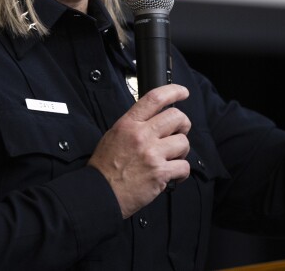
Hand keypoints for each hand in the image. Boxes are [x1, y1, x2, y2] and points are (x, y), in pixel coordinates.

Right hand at [87, 84, 190, 217]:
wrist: (100, 192)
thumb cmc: (105, 167)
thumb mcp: (114, 135)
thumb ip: (134, 125)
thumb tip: (154, 119)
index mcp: (129, 124)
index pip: (155, 98)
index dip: (173, 91)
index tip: (183, 92)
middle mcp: (141, 135)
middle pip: (176, 117)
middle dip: (183, 124)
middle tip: (179, 132)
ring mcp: (152, 154)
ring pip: (183, 142)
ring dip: (181, 150)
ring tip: (172, 157)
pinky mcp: (159, 173)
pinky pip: (184, 166)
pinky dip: (181, 171)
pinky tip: (173, 174)